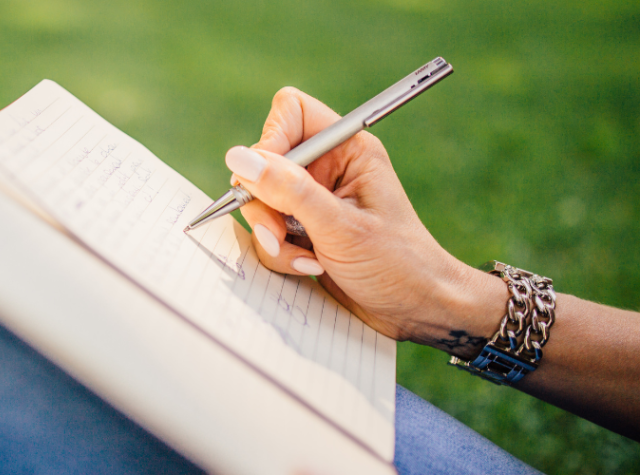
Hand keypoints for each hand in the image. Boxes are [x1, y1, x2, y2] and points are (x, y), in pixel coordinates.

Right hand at [227, 87, 504, 347]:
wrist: (417, 311)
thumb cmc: (397, 264)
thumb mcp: (340, 226)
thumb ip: (288, 190)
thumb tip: (238, 158)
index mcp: (347, 150)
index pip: (291, 112)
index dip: (271, 140)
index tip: (264, 178)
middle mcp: (328, 169)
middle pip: (264, 162)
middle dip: (266, 203)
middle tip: (280, 233)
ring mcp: (312, 201)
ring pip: (260, 202)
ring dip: (273, 236)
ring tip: (306, 259)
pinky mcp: (303, 231)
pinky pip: (268, 232)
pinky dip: (280, 254)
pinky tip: (310, 267)